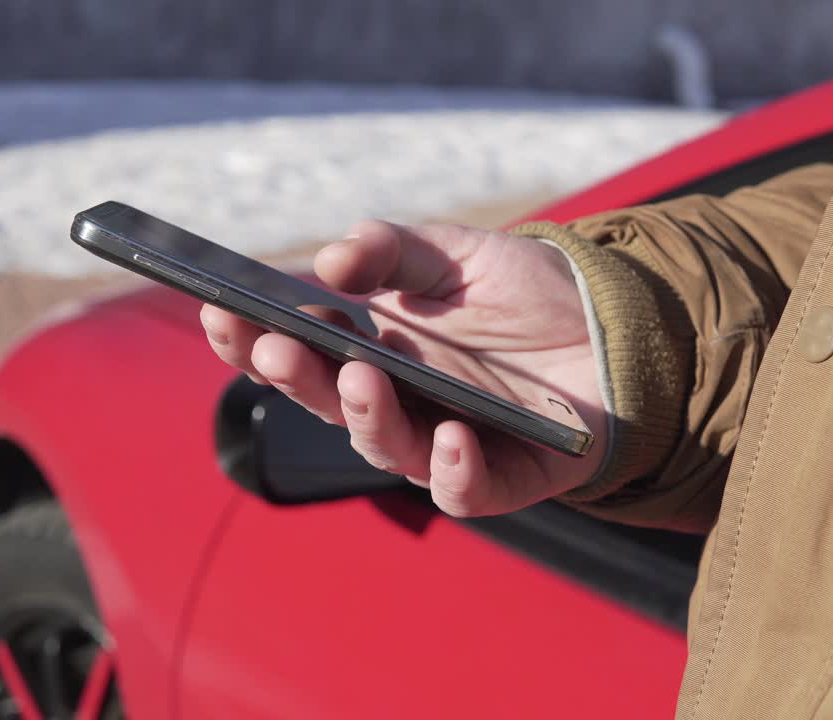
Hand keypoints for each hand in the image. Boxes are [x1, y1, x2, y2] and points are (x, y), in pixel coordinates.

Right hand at [200, 220, 605, 516]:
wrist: (613, 327)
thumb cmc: (524, 293)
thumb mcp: (455, 253)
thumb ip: (393, 249)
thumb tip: (332, 260)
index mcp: (371, 351)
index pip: (298, 352)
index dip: (253, 338)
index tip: (219, 310)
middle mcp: (397, 405)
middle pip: (328, 402)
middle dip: (294, 376)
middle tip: (275, 346)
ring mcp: (445, 444)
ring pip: (387, 447)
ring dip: (366, 416)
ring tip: (361, 376)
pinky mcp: (502, 477)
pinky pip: (466, 490)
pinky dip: (453, 471)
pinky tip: (453, 435)